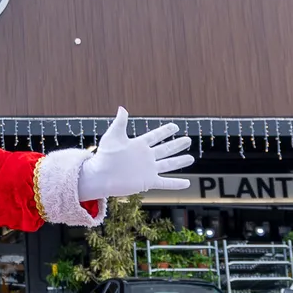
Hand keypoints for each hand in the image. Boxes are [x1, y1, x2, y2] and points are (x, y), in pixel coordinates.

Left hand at [77, 107, 193, 201]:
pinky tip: (187, 183)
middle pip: (165, 149)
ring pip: (168, 165)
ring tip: (191, 158)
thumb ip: (120, 123)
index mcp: (138, 145)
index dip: (165, 131)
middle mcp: (145, 157)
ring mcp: (148, 169)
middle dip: (177, 145)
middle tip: (188, 140)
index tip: (175, 126)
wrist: (100, 176)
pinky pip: (165, 183)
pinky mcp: (148, 182)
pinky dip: (176, 184)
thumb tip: (122, 108)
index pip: (155, 136)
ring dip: (179, 162)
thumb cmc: (104, 156)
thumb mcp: (113, 136)